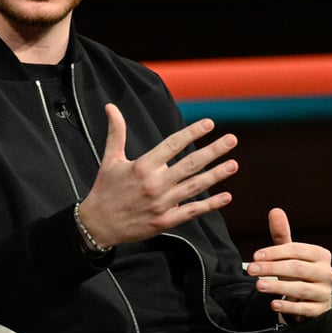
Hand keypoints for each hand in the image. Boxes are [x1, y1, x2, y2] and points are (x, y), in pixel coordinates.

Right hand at [77, 103, 238, 246]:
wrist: (98, 224)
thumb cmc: (105, 189)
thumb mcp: (110, 159)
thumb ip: (116, 132)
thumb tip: (111, 107)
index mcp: (143, 166)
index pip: (173, 144)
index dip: (192, 133)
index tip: (209, 123)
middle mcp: (155, 183)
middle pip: (191, 164)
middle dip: (214, 151)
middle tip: (232, 140)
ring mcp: (162, 204)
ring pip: (195, 186)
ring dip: (216, 175)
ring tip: (234, 164)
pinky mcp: (165, 221)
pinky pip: (191, 211)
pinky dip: (210, 205)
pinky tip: (226, 197)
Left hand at [247, 207, 331, 321]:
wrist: (312, 300)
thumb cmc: (298, 273)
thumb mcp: (290, 254)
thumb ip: (282, 235)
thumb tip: (275, 211)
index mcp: (321, 255)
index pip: (296, 250)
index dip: (275, 252)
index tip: (255, 256)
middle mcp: (327, 273)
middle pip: (297, 268)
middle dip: (272, 268)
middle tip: (251, 269)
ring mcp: (325, 293)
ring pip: (300, 289)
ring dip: (277, 286)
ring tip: (258, 285)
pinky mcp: (321, 310)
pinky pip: (305, 309)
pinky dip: (289, 306)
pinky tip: (273, 304)